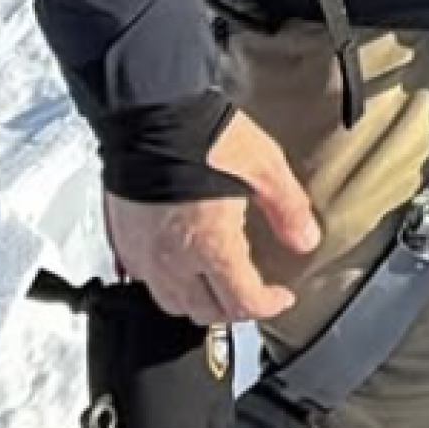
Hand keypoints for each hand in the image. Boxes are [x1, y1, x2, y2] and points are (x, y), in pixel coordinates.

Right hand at [105, 110, 319, 325]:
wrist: (149, 114)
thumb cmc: (204, 136)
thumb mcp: (264, 167)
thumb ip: (289, 208)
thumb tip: (305, 239)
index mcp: (211, 246)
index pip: (241, 303)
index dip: (268, 306)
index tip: (281, 297)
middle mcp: (173, 260)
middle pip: (205, 312)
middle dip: (235, 308)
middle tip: (253, 290)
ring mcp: (143, 254)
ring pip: (172, 303)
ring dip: (199, 301)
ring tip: (218, 282)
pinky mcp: (123, 241)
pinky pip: (145, 281)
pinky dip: (169, 283)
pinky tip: (182, 262)